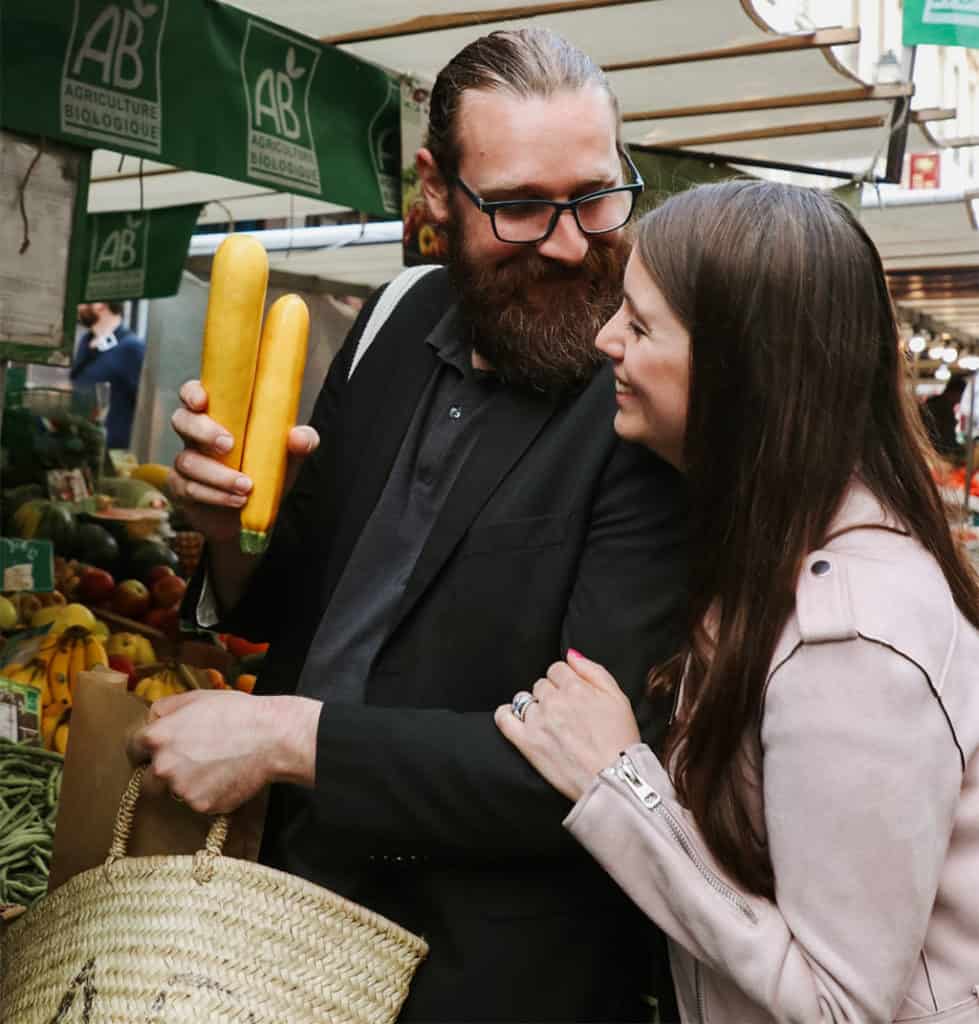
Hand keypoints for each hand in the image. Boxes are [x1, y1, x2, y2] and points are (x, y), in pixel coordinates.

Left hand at [128, 690, 320, 814]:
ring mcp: (181, 789)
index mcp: (157, 737)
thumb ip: (165, 709)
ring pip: (175, 791)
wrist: (270, 737)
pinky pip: (198, 802)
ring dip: (188, 783)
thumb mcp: (197, 697)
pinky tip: (226, 777)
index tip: (154, 752)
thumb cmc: (236, 712)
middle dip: (165, 772)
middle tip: (192, 761)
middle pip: (149, 778)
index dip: (144, 750)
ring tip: (216, 766)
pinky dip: (209, 793)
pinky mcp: (201, 806)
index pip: (132, 750)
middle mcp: (163, 766)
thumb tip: (151, 720)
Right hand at [168, 379, 318, 542]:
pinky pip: (189, 488)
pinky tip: (238, 500)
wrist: (253, 514)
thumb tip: (300, 437)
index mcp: (217, 415)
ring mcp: (187, 461)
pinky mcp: (184, 489)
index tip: (203, 401)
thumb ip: (300, 443)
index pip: (192, 393)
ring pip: (187, 460)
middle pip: (182, 420)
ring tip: (246, 486)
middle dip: (203, 430)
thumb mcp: (288, 456)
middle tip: (229, 444)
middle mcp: (195, 434)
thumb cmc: (266, 471)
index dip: (192, 393)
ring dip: (218, 474)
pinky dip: (215, 495)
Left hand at [495, 650, 639, 801]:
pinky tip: (515, 719)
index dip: (565, 681)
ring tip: (549, 724)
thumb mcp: (618, 698)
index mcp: (576, 688)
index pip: (557, 669)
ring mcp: (538, 721)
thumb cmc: (620, 741)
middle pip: (541, 684)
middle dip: (551, 695)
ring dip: (535, 707)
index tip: (572, 695)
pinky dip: (506, 715)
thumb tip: (571, 655)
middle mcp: (554, 701)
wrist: (613, 780)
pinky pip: (504, 718)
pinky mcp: (526, 742)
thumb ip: (593, 670)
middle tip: (565, 714)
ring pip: (525, 700)